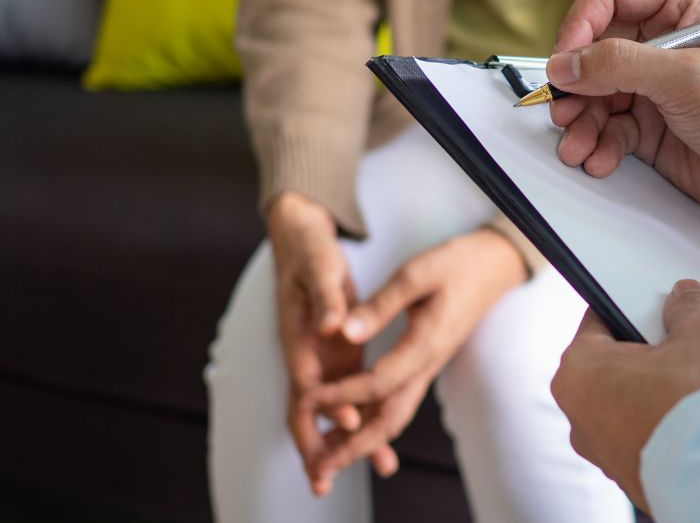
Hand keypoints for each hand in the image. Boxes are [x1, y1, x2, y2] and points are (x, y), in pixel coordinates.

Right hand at [266, 191, 395, 495]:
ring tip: (377, 465)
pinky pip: (347, 394)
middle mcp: (307, 354)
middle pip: (308, 410)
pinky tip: (380, 437)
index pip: (309, 381)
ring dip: (346, 439)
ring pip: (330, 409)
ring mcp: (322, 357)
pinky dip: (361, 417)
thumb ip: (325, 296)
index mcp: (299, 336)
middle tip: (326, 481)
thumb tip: (330, 324)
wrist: (301, 238)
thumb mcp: (319, 266)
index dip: (327, 405)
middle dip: (318, 446)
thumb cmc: (310, 251)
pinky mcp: (338, 354)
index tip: (352, 422)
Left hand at [302, 228, 527, 482]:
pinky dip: (374, 419)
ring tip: (331, 456)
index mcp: (425, 344)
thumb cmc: (457, 264)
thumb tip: (346, 332)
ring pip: (395, 415)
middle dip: (355, 444)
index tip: (309, 398)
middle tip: (323, 463)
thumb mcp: (416, 273)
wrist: (494, 266)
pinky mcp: (425, 363)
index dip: (342, 394)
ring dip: (363, 439)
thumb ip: (380, 305)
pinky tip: (354, 424)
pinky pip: (399, 401)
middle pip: (391, 418)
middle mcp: (427, 364)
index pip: (379, 382)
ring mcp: (428, 366)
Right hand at [548, 0, 699, 216]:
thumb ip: (620, 66)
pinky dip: (598, 144)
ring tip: (578, 146)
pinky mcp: (649, 122)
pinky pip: (607, 126)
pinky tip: (600, 158)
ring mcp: (653, 82)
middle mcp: (663, 38)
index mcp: (681, 4)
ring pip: (593, 93)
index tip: (565, 63)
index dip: (579, 27)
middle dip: (575, 85)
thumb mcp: (685, 79)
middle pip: (592, 49)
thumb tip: (566, 64)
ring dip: (581, 122)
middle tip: (564, 111)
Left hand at [551, 279, 699, 510]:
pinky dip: (672, 427)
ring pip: (633, 405)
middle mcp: (582, 421)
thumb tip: (684, 300)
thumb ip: (689, 308)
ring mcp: (608, 456)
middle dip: (652, 353)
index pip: (599, 320)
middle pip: (616, 365)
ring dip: (663, 392)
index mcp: (579, 374)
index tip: (656, 306)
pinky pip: (651, 438)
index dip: (634, 308)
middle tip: (689, 346)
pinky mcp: (636, 481)